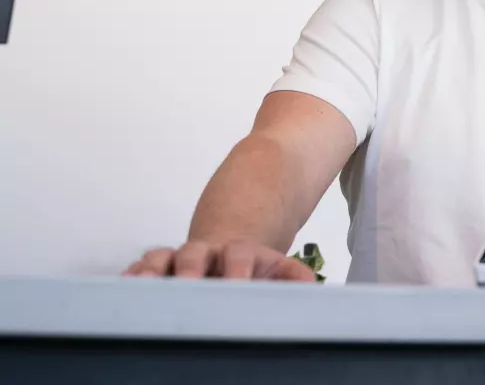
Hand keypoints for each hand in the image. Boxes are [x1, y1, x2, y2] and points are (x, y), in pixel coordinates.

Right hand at [123, 239, 316, 280]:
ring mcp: (177, 258)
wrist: (228, 248)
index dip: (238, 269)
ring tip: (141, 286)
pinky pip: (140, 268)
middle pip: (193, 255)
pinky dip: (131, 277)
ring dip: (152, 272)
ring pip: (161, 258)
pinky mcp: (157, 267)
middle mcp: (205, 252)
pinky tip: (121, 288)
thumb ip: (293, 275)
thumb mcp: (277, 267)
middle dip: (188, 270)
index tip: (237, 285)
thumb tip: (310, 287)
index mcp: (238, 251)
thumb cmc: (253, 267)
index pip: (239, 255)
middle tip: (185, 287)